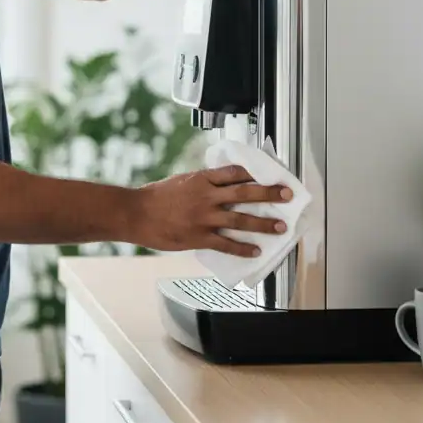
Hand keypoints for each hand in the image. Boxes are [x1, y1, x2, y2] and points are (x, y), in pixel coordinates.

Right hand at [127, 164, 292, 255]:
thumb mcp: (181, 181)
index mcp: (202, 179)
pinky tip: (255, 251)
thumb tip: (220, 185)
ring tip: (280, 227)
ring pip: (241, 219)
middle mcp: (206, 196)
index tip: (271, 172)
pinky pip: (226, 242)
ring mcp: (204, 217)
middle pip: (245, 192)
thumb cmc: (154, 196)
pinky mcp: (198, 237)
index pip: (235, 172)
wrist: (136, 213)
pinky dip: (242, 247)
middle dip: (269, 193)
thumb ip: (202, 184)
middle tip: (287, 194)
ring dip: (263, 223)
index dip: (255, 172)